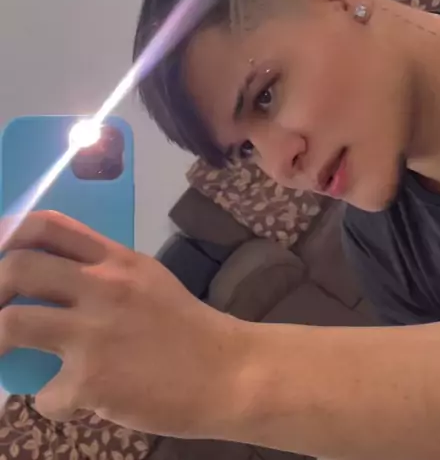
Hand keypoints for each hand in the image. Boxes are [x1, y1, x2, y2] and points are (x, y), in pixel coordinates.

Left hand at [0, 211, 248, 433]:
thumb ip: (104, 272)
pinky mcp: (95, 380)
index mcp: (115, 259)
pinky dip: (51, 404)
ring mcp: (96, 332)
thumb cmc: (186, 327)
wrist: (229, 372)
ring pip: (12, 324)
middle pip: (18, 267)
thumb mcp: (147, 280)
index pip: (47, 225)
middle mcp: (102, 286)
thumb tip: (55, 278)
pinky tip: (70, 403)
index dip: (7, 232)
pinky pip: (45, 395)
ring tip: (5, 357)